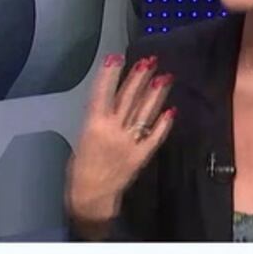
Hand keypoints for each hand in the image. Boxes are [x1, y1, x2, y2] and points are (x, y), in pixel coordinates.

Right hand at [66, 53, 175, 231]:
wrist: (91, 196)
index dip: (110, 75)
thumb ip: (97, 120)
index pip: (103, 93)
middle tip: (150, 61)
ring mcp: (130, 142)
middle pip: (128, 99)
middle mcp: (113, 130)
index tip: (117, 57)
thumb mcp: (82, 137)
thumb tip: (111, 103)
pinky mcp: (141, 155)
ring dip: (155, 94)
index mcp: (94, 125)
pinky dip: (163, 123)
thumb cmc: (81, 167)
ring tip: (164, 78)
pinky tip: (171, 110)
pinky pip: (155, 136)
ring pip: (144, 113)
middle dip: (140, 78)